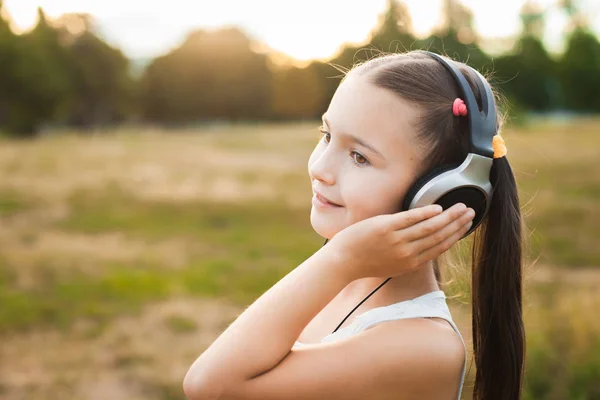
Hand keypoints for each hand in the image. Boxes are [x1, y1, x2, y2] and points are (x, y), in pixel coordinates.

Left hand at [326, 203, 474, 280]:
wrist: (342, 262)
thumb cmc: (364, 262)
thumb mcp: (392, 265)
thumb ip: (408, 256)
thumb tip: (422, 246)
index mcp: (411, 263)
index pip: (440, 248)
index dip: (456, 236)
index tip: (466, 226)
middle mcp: (408, 253)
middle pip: (439, 236)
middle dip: (458, 224)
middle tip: (471, 212)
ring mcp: (397, 240)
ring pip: (429, 227)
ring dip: (448, 217)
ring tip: (461, 207)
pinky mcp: (385, 228)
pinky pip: (411, 219)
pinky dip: (426, 213)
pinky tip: (437, 208)